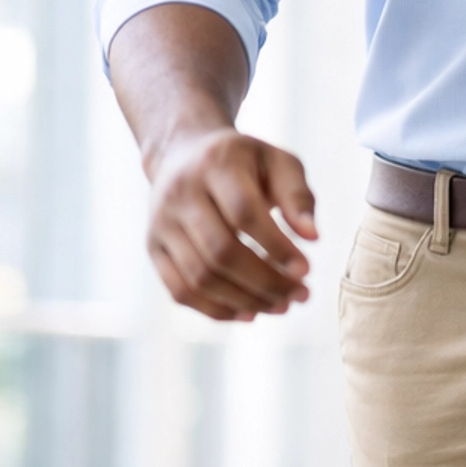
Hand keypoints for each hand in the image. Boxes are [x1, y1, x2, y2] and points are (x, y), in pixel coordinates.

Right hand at [146, 126, 317, 321]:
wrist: (184, 153)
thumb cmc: (244, 162)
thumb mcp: (278, 162)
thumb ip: (297, 196)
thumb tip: (313, 237)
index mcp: (215, 164)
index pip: (244, 213)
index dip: (276, 246)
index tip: (307, 270)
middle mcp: (181, 193)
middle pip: (221, 251)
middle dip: (266, 281)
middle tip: (300, 295)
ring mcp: (161, 223)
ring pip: (200, 277)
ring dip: (245, 300)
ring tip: (282, 306)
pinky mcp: (152, 248)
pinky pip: (180, 291)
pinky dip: (216, 310)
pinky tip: (250, 313)